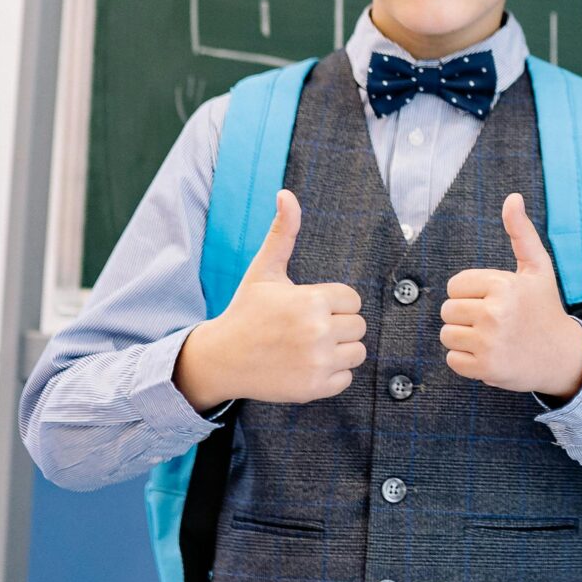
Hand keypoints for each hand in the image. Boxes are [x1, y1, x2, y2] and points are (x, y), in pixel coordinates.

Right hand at [174, 192, 367, 409]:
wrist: (222, 358)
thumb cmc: (247, 311)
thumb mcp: (264, 269)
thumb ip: (283, 231)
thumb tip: (286, 193)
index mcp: (311, 300)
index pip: (351, 300)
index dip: (332, 303)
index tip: (307, 308)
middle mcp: (317, 332)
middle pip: (358, 326)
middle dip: (337, 325)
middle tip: (306, 328)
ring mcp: (317, 362)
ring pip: (357, 352)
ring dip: (338, 350)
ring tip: (308, 346)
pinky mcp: (315, 388)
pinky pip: (346, 378)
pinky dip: (331, 375)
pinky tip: (305, 365)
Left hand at [439, 195, 581, 401]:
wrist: (563, 356)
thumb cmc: (545, 308)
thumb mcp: (538, 268)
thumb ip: (521, 232)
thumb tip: (512, 198)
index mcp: (503, 285)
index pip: (455, 285)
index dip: (471, 293)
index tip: (494, 300)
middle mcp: (495, 313)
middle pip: (448, 310)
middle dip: (465, 315)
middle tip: (493, 321)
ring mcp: (489, 342)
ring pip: (447, 334)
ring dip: (464, 338)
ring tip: (490, 338)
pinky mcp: (485, 368)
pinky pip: (452, 359)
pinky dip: (466, 360)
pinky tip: (490, 354)